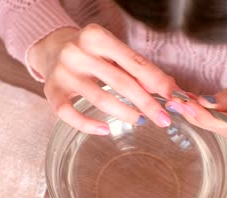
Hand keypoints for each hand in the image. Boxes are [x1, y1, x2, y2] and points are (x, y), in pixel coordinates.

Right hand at [28, 24, 177, 134]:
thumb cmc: (90, 52)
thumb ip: (136, 68)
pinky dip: (89, 125)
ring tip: (141, 120)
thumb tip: (170, 90)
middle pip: (121, 82)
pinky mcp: (52, 92)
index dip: (158, 82)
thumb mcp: (112, 51)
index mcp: (97, 37)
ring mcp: (63, 73)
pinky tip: (105, 130)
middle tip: (164, 119)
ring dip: (125, 113)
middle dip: (147, 103)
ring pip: (100, 98)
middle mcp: (78, 52)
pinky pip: (70, 114)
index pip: (135, 63)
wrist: (51, 47)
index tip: (175, 99)